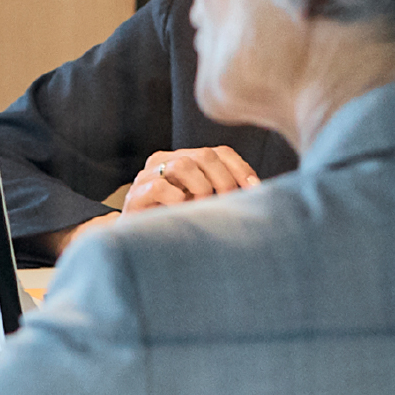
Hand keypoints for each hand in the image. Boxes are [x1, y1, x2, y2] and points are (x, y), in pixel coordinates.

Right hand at [119, 145, 259, 213]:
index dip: (240, 168)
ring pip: (183, 165)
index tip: (255, 189)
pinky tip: (180, 210)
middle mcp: (166, 160)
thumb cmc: (177, 222)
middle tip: (228, 202)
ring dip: (201, 189)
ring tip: (201, 207)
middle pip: (205, 155)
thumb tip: (258, 194)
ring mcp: (148, 175)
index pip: (220, 152)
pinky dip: (175, 198)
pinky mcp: (135, 194)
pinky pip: (159, 187)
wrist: (138, 241)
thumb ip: (223, 194)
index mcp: (185, 159)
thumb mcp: (204, 204)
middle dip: (224, 179)